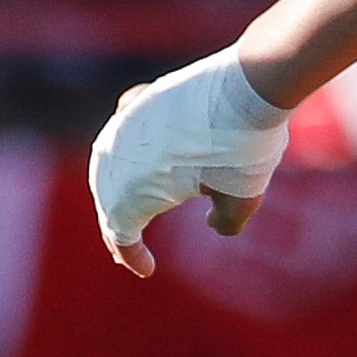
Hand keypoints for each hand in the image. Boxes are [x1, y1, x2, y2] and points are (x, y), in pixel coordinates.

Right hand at [87, 50, 289, 276]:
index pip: (119, 235)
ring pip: (111, 162)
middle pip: (108, 199)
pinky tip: (136, 147)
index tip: (148, 270)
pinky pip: (125, 127)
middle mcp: (116, 159)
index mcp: (130, 194)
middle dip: (118, 223)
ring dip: (119, 183)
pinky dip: (130, 145)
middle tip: (128, 246)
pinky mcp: (144, 99)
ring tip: (132, 198)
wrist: (249, 85)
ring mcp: (125, 124)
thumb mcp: (242, 201)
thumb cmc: (241, 150)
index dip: (131, 257)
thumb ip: (225, 223)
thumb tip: (213, 222)